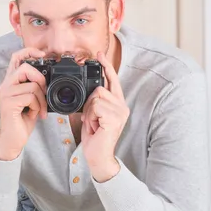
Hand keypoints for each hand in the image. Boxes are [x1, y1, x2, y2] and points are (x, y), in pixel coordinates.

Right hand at [0, 47, 47, 160]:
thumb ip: (34, 87)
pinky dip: (37, 107)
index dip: (29, 51)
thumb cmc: (22, 120)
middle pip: (25, 67)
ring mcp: (6, 93)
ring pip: (32, 85)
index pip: (16, 57)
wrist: (13, 139)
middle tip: (44, 93)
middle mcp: (6, 85)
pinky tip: (34, 114)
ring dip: (41, 99)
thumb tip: (48, 80)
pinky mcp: (9, 103)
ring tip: (39, 109)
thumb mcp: (30, 100)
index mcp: (11, 82)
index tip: (42, 54)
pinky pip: (30, 97)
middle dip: (40, 80)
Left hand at [80, 51, 129, 181]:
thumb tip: (90, 90)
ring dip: (88, 112)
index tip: (99, 54)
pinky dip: (90, 117)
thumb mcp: (93, 115)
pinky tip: (94, 127)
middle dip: (89, 104)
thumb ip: (95, 101)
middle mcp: (122, 106)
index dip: (106, 66)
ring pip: (95, 97)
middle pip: (99, 89)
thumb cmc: (95, 137)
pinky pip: (95, 107)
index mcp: (118, 103)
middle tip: (90, 120)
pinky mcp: (114, 118)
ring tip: (93, 125)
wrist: (98, 156)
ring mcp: (120, 112)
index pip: (113, 80)